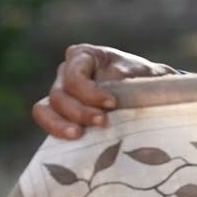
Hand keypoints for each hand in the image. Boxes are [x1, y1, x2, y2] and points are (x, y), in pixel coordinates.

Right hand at [31, 44, 178, 139]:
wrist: (150, 94)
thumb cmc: (145, 81)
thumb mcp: (140, 75)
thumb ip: (127, 83)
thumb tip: (118, 98)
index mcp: (84, 56)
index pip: (75, 74)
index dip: (89, 91)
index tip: (112, 103)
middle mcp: (67, 72)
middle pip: (60, 94)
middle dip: (79, 111)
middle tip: (102, 122)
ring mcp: (60, 92)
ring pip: (46, 108)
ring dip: (62, 124)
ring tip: (79, 135)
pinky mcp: (60, 113)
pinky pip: (47, 121)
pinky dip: (57, 130)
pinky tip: (74, 141)